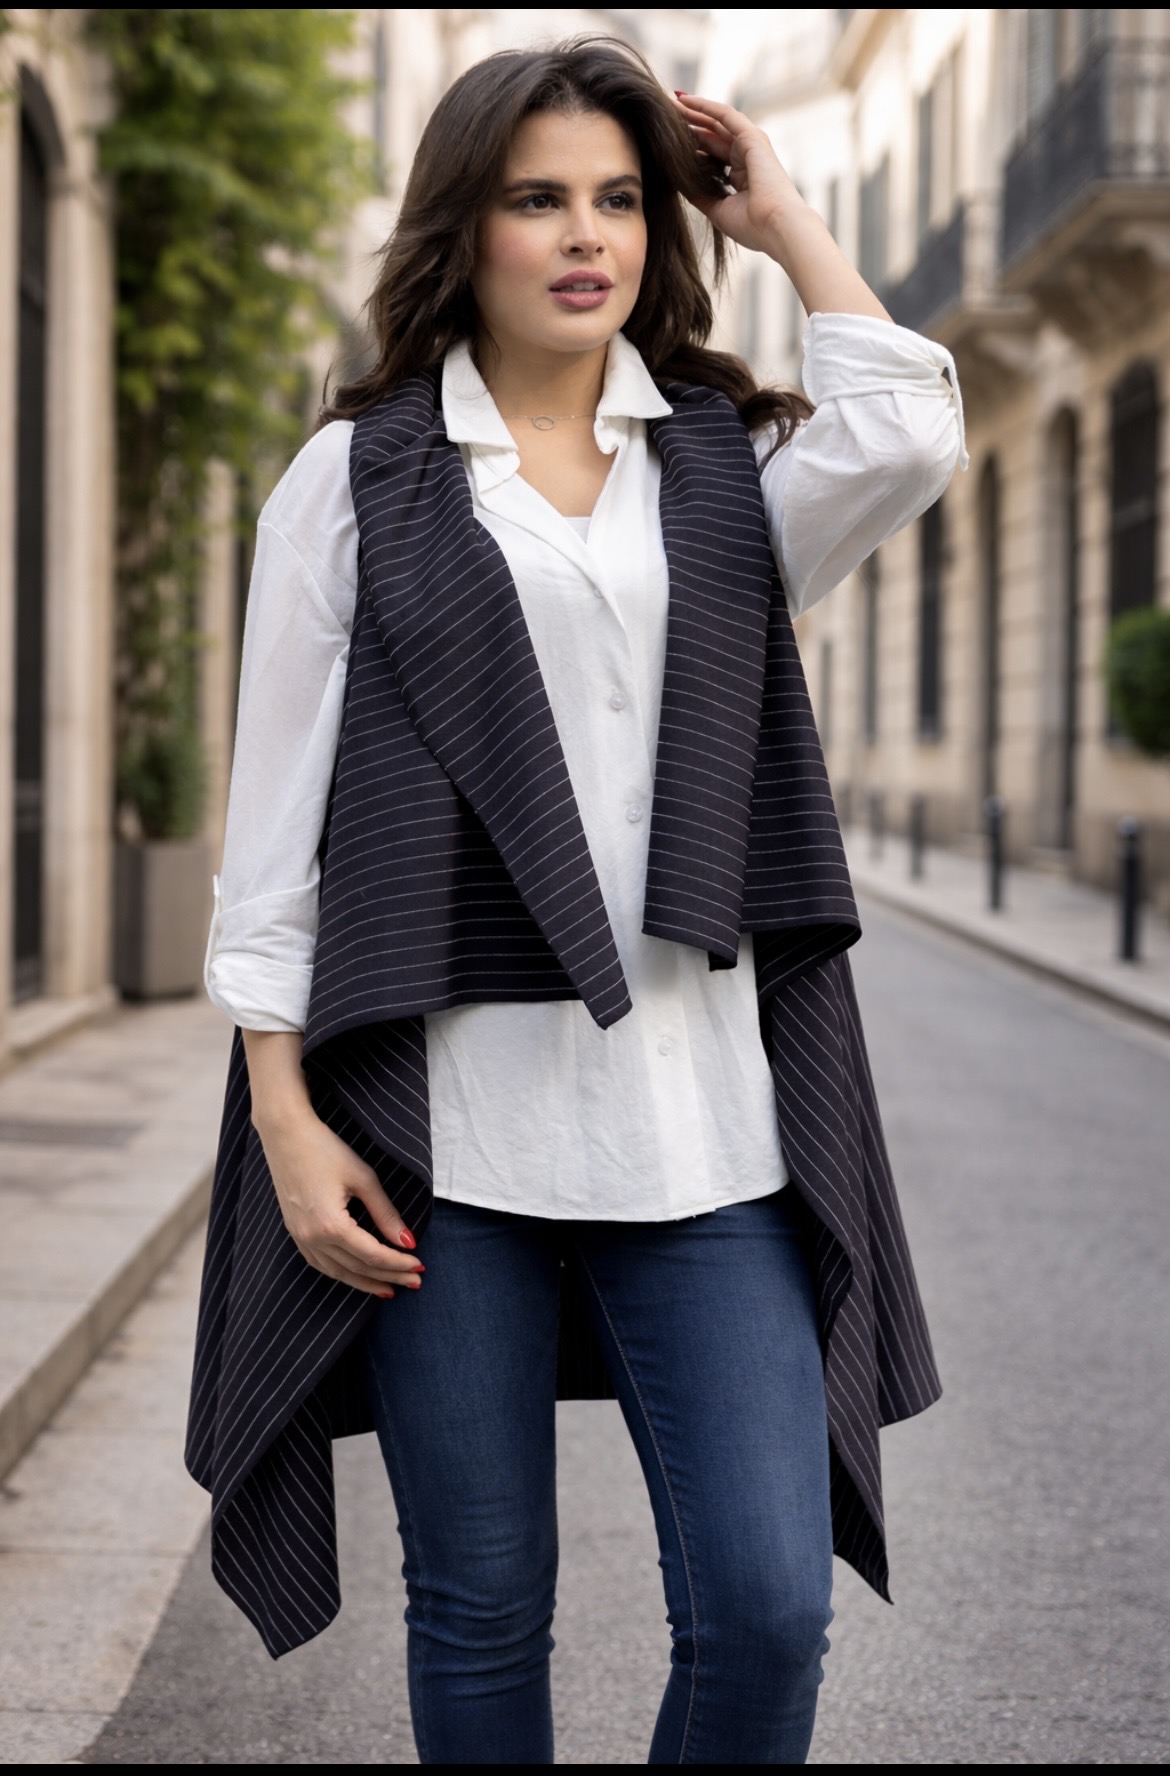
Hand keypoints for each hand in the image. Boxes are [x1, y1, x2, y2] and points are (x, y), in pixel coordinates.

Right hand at [257, 1101, 423, 1298]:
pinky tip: (357, 1276)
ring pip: (338, 1272)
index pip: (373, 1255)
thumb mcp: (363, 1178)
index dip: (399, 1263)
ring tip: (390, 1289)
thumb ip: (386, 1214)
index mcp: (331, 1226)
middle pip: (358, 1268)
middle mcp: (312, 1238)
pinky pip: (320, 1264)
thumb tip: (408, 1242)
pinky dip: (342, 1273)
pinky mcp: (295, 1232)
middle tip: (415, 1282)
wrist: (285, 1135)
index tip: (420, 1266)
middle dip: (389, 1276)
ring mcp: (300, 1238)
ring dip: (366, 1282)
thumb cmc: (326, 1150)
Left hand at [675, 90, 890, 321]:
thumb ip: (699, 194)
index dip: (691, 147)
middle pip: (712, 136)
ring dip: (693, 112)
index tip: (667, 143)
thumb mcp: (717, 209)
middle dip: (689, 125)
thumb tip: (678, 182)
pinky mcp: (752, 137)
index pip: (711, 155)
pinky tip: (685, 99)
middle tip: (665, 117)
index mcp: (741, 176)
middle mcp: (746, 158)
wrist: (777, 227)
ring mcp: (750, 146)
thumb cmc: (753, 227)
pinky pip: (725, 115)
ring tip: (670, 103)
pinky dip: (705, 106)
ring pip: (716, 122)